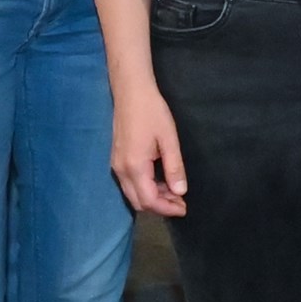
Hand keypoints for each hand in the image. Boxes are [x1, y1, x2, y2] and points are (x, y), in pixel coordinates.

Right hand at [105, 75, 188, 216]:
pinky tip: (160, 180)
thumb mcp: (169, 139)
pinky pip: (129, 184)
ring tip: (174, 191)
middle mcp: (121, 170)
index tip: (184, 208)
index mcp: (134, 166)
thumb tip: (181, 192)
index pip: (149, 200)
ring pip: (133, 194)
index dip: (167, 209)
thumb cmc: (152, 112)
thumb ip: (174, 167)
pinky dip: (145, 188)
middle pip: (138, 202)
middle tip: (180, 202)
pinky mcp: (116, 160)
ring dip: (152, 198)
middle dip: (160, 207)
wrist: (130, 92)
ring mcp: (116, 165)